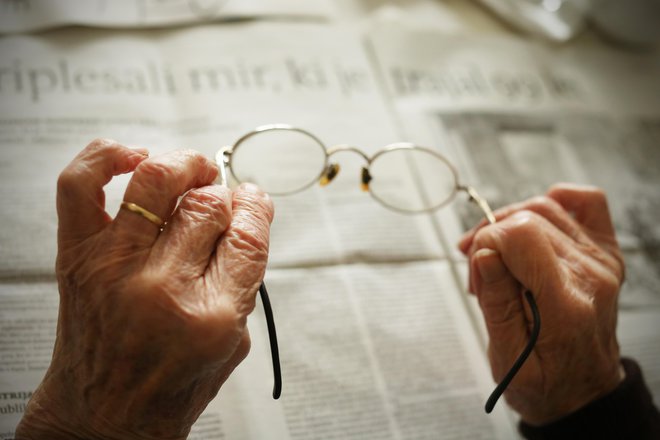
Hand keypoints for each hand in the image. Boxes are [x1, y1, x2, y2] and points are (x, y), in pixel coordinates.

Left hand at [16, 139, 273, 439]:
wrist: (104, 415)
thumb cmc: (170, 384)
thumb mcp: (233, 343)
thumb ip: (243, 278)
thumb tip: (247, 215)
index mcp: (211, 315)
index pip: (248, 235)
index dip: (257, 207)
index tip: (255, 201)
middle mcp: (161, 287)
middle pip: (208, 204)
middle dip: (224, 194)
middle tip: (223, 201)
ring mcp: (114, 267)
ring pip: (155, 179)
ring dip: (185, 166)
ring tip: (192, 173)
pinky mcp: (78, 257)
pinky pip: (80, 184)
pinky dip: (107, 156)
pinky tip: (134, 159)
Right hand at [458, 183, 624, 424]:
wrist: (582, 392)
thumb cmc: (543, 381)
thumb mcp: (506, 357)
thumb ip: (496, 302)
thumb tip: (484, 252)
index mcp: (565, 304)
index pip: (520, 235)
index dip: (486, 243)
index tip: (477, 273)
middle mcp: (590, 274)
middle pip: (528, 218)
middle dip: (491, 239)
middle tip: (480, 277)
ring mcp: (602, 260)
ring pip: (544, 207)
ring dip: (510, 224)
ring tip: (496, 259)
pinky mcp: (604, 252)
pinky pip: (588, 202)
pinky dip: (557, 201)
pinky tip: (532, 223)